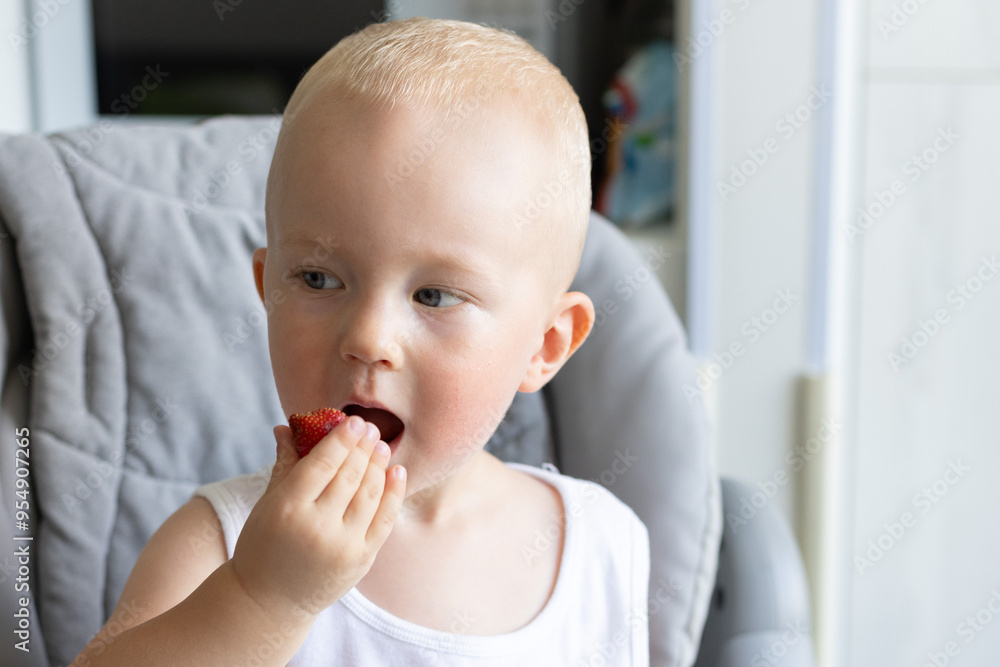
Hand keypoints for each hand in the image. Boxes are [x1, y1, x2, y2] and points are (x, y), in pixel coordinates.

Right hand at [230, 416, 405, 621]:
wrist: (269, 603)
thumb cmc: (263, 546)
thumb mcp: (267, 504)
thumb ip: (284, 464)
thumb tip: (287, 425)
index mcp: (288, 509)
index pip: (322, 464)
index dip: (341, 439)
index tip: (354, 421)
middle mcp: (317, 528)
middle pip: (349, 476)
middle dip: (363, 447)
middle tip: (371, 428)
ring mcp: (343, 546)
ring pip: (369, 494)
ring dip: (379, 465)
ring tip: (382, 446)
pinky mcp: (362, 559)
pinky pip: (384, 519)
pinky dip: (393, 492)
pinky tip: (396, 471)